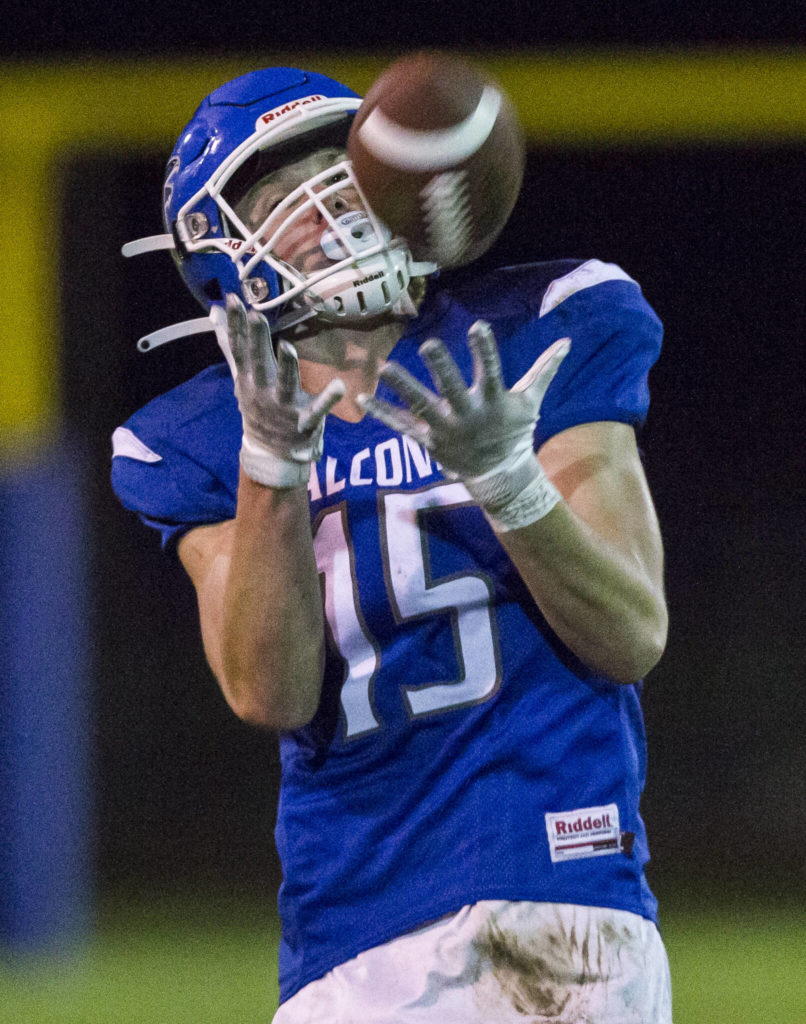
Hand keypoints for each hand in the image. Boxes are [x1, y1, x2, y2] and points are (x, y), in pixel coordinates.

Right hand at [227, 294, 344, 487]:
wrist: (270, 452)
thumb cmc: (259, 406)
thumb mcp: (241, 376)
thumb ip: (230, 345)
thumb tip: (213, 313)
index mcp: (248, 378)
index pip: (239, 348)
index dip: (236, 324)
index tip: (233, 300)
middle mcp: (263, 390)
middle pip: (259, 362)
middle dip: (257, 340)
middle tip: (256, 314)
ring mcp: (283, 406)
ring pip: (284, 384)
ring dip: (286, 366)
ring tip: (287, 346)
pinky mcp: (305, 420)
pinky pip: (318, 409)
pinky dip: (328, 399)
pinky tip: (339, 385)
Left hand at [358, 320, 569, 530]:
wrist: (501, 476)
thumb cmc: (514, 432)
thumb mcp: (530, 402)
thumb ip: (544, 370)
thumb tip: (567, 342)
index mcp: (493, 401)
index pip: (491, 371)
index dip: (485, 350)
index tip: (478, 326)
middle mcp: (468, 414)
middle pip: (453, 389)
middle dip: (442, 368)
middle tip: (429, 344)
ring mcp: (446, 429)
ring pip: (422, 406)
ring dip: (403, 388)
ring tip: (385, 368)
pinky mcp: (429, 441)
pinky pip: (402, 427)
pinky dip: (382, 414)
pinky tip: (362, 399)